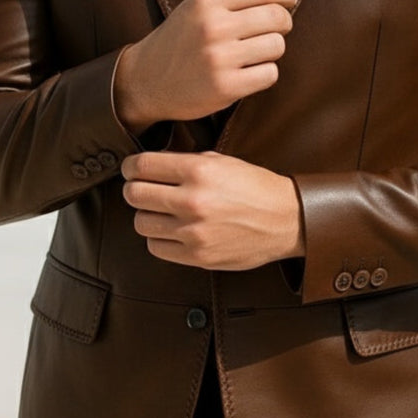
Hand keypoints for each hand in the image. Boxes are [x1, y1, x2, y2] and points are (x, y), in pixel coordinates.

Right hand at [113, 0, 296, 132]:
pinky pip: (269, 74)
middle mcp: (213, 26)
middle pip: (277, 16)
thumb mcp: (202, 7)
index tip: (288, 0)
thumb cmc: (178, 40)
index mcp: (208, 1)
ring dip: (272, 50)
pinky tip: (248, 72)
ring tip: (255, 53)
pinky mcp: (225, 87)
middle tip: (272, 30)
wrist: (144, 80)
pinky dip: (264, 74)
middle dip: (283, 23)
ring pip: (277, 46)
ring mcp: (219, 58)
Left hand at [121, 150, 304, 270]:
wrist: (287, 221)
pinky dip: (160, 239)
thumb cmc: (256, 188)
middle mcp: (193, 200)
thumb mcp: (223, 161)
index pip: (141, 166)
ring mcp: (193, 232)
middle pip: (134, 195)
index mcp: (198, 171)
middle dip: (135, 190)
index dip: (130, 167)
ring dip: (147, 216)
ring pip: (141, 223)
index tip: (132, 170)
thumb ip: (186, 161)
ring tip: (161, 212)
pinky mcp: (197, 256)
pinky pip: (156, 248)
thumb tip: (152, 165)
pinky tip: (173, 231)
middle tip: (143, 190)